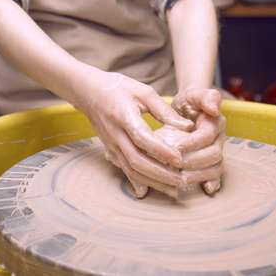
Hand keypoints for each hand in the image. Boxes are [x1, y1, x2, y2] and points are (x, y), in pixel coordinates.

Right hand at [80, 71, 193, 197]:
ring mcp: (111, 144)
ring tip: (173, 189)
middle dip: (160, 174)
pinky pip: (125, 169)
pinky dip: (139, 181)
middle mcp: (115, 133)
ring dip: (153, 182)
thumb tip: (187, 126)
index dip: (161, 151)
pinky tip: (153, 188)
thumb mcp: (143, 91)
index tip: (179, 159)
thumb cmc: (118, 87)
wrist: (88, 91)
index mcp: (123, 115)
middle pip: (137, 160)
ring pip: (131, 169)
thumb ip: (164, 110)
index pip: (143, 138)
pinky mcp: (110, 150)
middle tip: (180, 181)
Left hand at [171, 88, 225, 193]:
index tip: (177, 148)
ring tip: (181, 178)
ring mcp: (217, 150)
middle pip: (213, 154)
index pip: (207, 136)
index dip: (193, 143)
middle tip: (175, 165)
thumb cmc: (189, 101)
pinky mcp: (212, 161)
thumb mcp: (193, 94)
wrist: (189, 108)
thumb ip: (205, 96)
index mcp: (215, 122)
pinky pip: (216, 174)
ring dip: (199, 174)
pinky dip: (212, 182)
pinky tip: (206, 189)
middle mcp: (219, 138)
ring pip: (215, 167)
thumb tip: (214, 108)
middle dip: (194, 161)